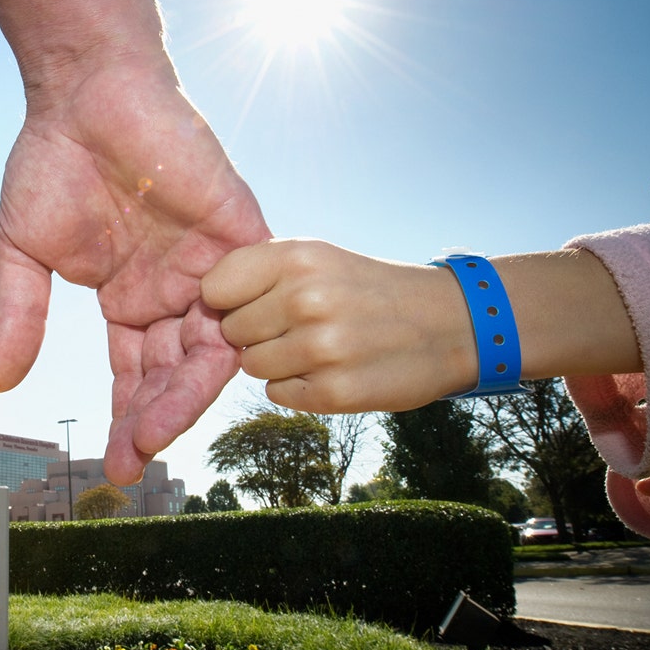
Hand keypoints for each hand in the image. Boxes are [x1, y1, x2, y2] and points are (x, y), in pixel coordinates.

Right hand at [0, 65, 269, 484]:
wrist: (85, 89)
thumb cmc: (53, 161)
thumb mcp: (26, 252)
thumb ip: (20, 317)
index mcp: (130, 300)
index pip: (136, 375)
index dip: (127, 419)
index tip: (115, 465)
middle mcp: (174, 291)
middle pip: (176, 372)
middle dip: (156, 418)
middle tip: (136, 458)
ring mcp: (208, 263)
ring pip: (213, 345)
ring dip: (187, 390)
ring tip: (157, 429)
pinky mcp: (237, 229)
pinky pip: (252, 290)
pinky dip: (236, 329)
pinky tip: (207, 369)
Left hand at [202, 239, 476, 412]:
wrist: (447, 324)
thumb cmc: (366, 287)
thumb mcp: (317, 256)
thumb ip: (259, 270)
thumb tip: (202, 300)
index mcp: (298, 258)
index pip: (214, 287)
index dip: (228, 298)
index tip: (252, 299)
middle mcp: (306, 299)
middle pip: (231, 330)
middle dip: (255, 331)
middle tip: (297, 323)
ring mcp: (320, 348)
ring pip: (251, 365)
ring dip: (276, 360)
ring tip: (317, 344)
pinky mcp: (333, 392)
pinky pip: (277, 393)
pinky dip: (298, 386)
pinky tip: (332, 368)